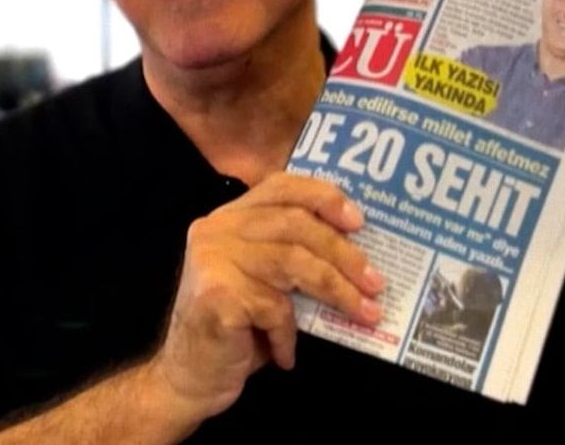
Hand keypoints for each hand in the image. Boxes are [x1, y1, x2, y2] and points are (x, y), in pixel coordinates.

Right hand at [146, 173, 384, 422]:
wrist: (188, 379)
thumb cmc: (236, 330)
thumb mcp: (265, 282)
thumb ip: (292, 254)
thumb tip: (358, 252)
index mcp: (229, 218)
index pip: (281, 186)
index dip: (323, 197)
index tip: (359, 222)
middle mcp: (216, 230)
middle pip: (295, 225)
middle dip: (345, 255)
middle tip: (377, 283)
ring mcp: (213, 259)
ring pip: (293, 262)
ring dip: (337, 291)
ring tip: (366, 314)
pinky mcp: (217, 295)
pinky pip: (275, 308)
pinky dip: (289, 335)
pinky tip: (288, 355)